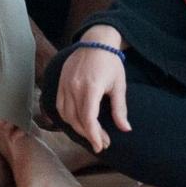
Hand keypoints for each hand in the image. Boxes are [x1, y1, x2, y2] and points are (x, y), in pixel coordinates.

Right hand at [55, 32, 131, 153]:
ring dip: (78, 128)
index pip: (88, 119)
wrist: (96, 41)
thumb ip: (120, 109)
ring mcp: (65, 84)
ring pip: (66, 115)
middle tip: (102, 142)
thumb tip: (126, 129)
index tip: (101, 146)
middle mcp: (74, 87)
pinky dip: (67, 118)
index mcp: (91, 87)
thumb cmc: (110, 62)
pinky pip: (60, 106)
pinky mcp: (60, 82)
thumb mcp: (119, 85)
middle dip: (89, 135)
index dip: (94, 136)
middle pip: (77, 120)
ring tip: (92, 134)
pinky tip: (78, 122)